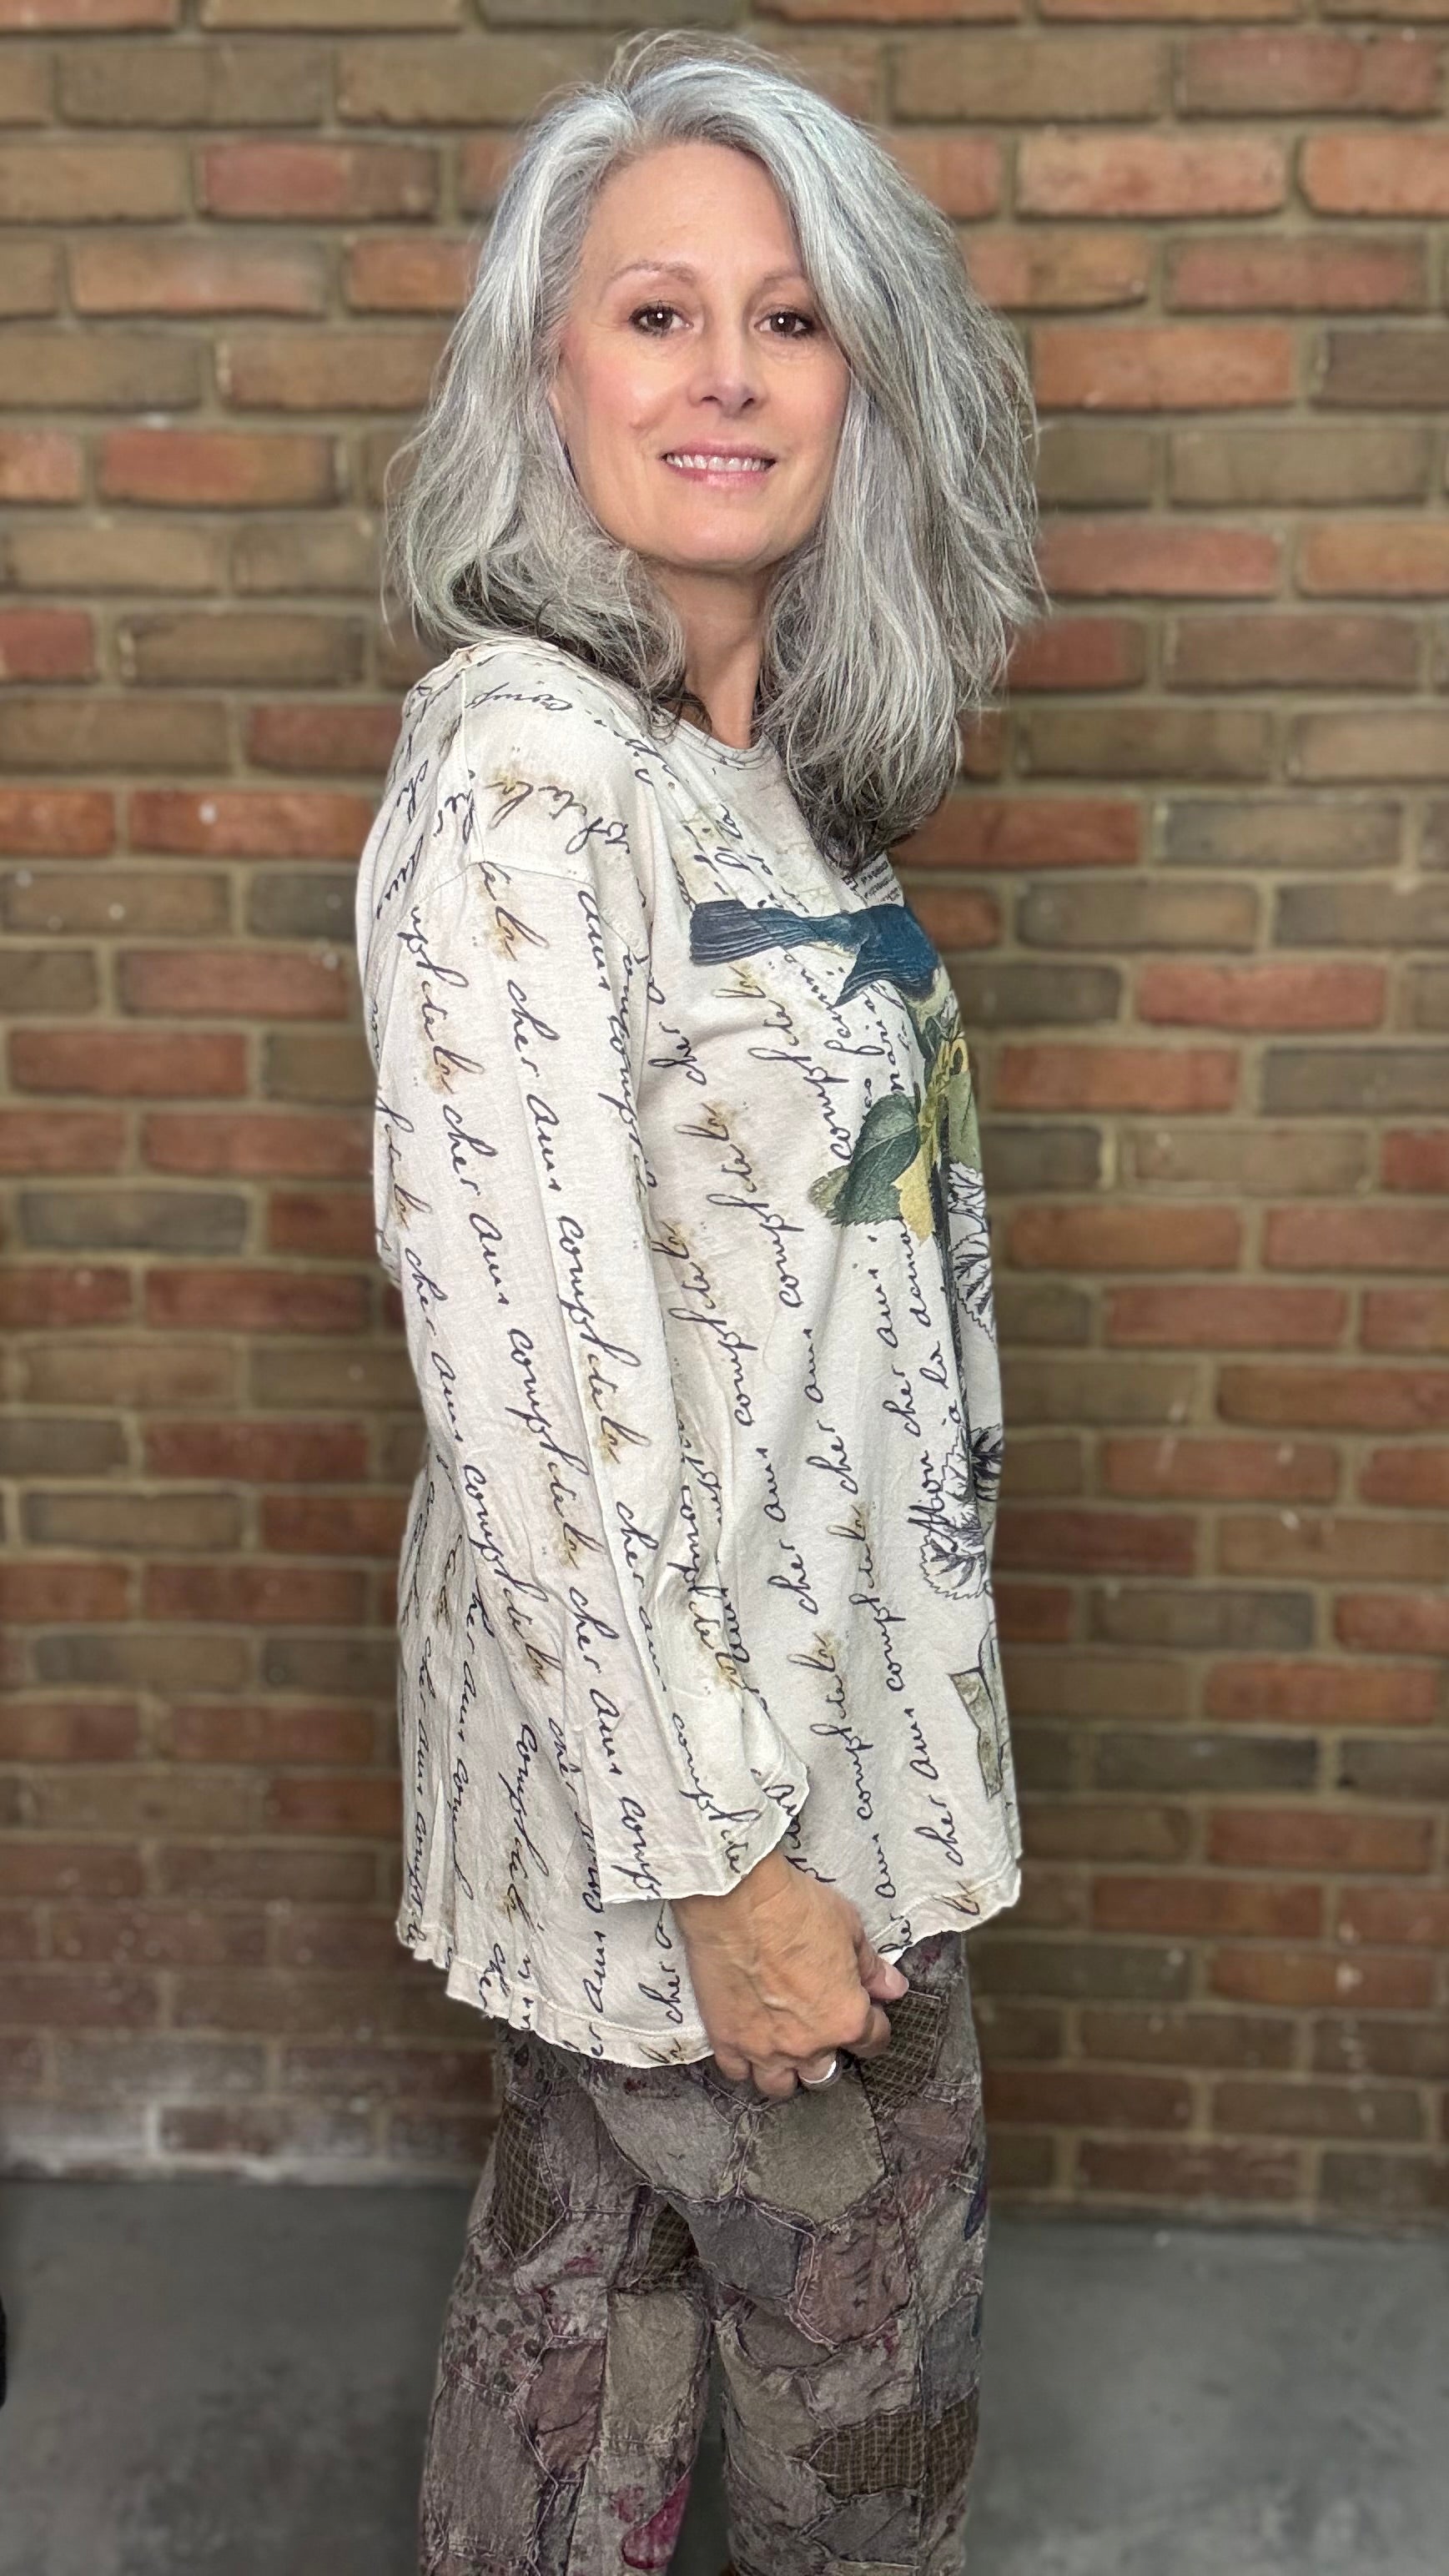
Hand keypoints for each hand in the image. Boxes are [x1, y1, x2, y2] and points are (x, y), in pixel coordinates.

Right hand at [671, 1845, 908, 2098]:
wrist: (737, 1901)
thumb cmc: (795, 1909)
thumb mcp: (849, 1929)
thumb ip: (871, 1968)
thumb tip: (892, 1986)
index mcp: (845, 2018)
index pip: (873, 2041)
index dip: (874, 2026)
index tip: (869, 2014)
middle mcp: (808, 2044)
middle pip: (825, 2074)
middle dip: (829, 2055)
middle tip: (822, 2031)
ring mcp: (764, 2047)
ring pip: (781, 2086)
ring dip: (787, 2071)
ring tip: (786, 2050)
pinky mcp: (727, 2039)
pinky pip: (737, 2073)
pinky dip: (745, 2064)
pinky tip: (749, 2046)